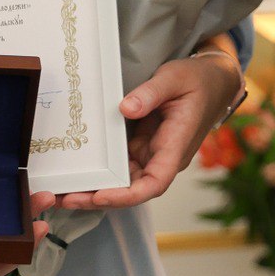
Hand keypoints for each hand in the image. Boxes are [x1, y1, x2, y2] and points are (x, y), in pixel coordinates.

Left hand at [55, 51, 242, 210]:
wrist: (213, 79)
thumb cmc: (198, 79)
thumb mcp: (175, 78)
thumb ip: (151, 93)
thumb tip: (125, 108)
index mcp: (176, 147)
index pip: (154, 183)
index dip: (126, 196)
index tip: (99, 196)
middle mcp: (163, 157)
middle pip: (132, 188)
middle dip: (98, 196)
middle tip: (64, 197)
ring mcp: (152, 153)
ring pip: (123, 179)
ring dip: (95, 186)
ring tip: (61, 189)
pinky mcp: (143, 145)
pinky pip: (120, 163)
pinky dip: (100, 169)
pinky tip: (78, 168)